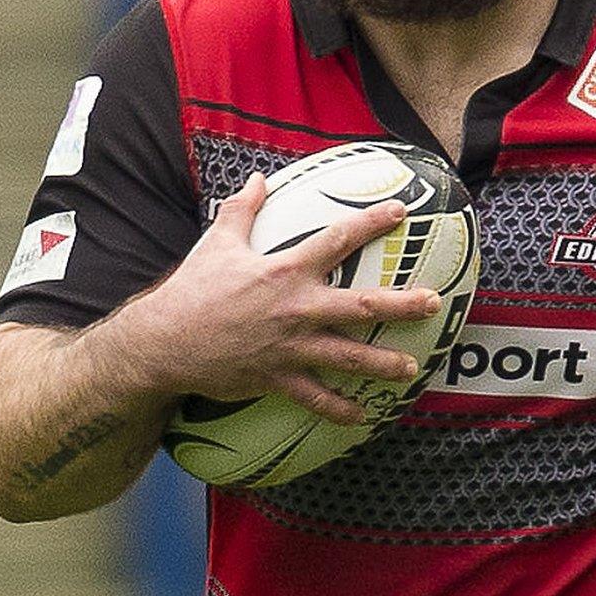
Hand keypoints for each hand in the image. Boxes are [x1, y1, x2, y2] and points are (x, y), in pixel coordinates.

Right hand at [97, 172, 440, 423]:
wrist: (161, 342)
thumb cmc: (192, 290)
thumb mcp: (217, 243)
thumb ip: (243, 209)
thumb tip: (258, 178)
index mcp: (285, 270)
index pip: (338, 239)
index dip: (371, 222)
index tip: (402, 211)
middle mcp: (295, 308)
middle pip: (361, 306)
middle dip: (401, 305)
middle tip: (434, 302)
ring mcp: (289, 346)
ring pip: (347, 357)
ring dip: (383, 365)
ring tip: (412, 368)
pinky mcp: (277, 378)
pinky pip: (315, 398)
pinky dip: (338, 410)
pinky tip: (363, 417)